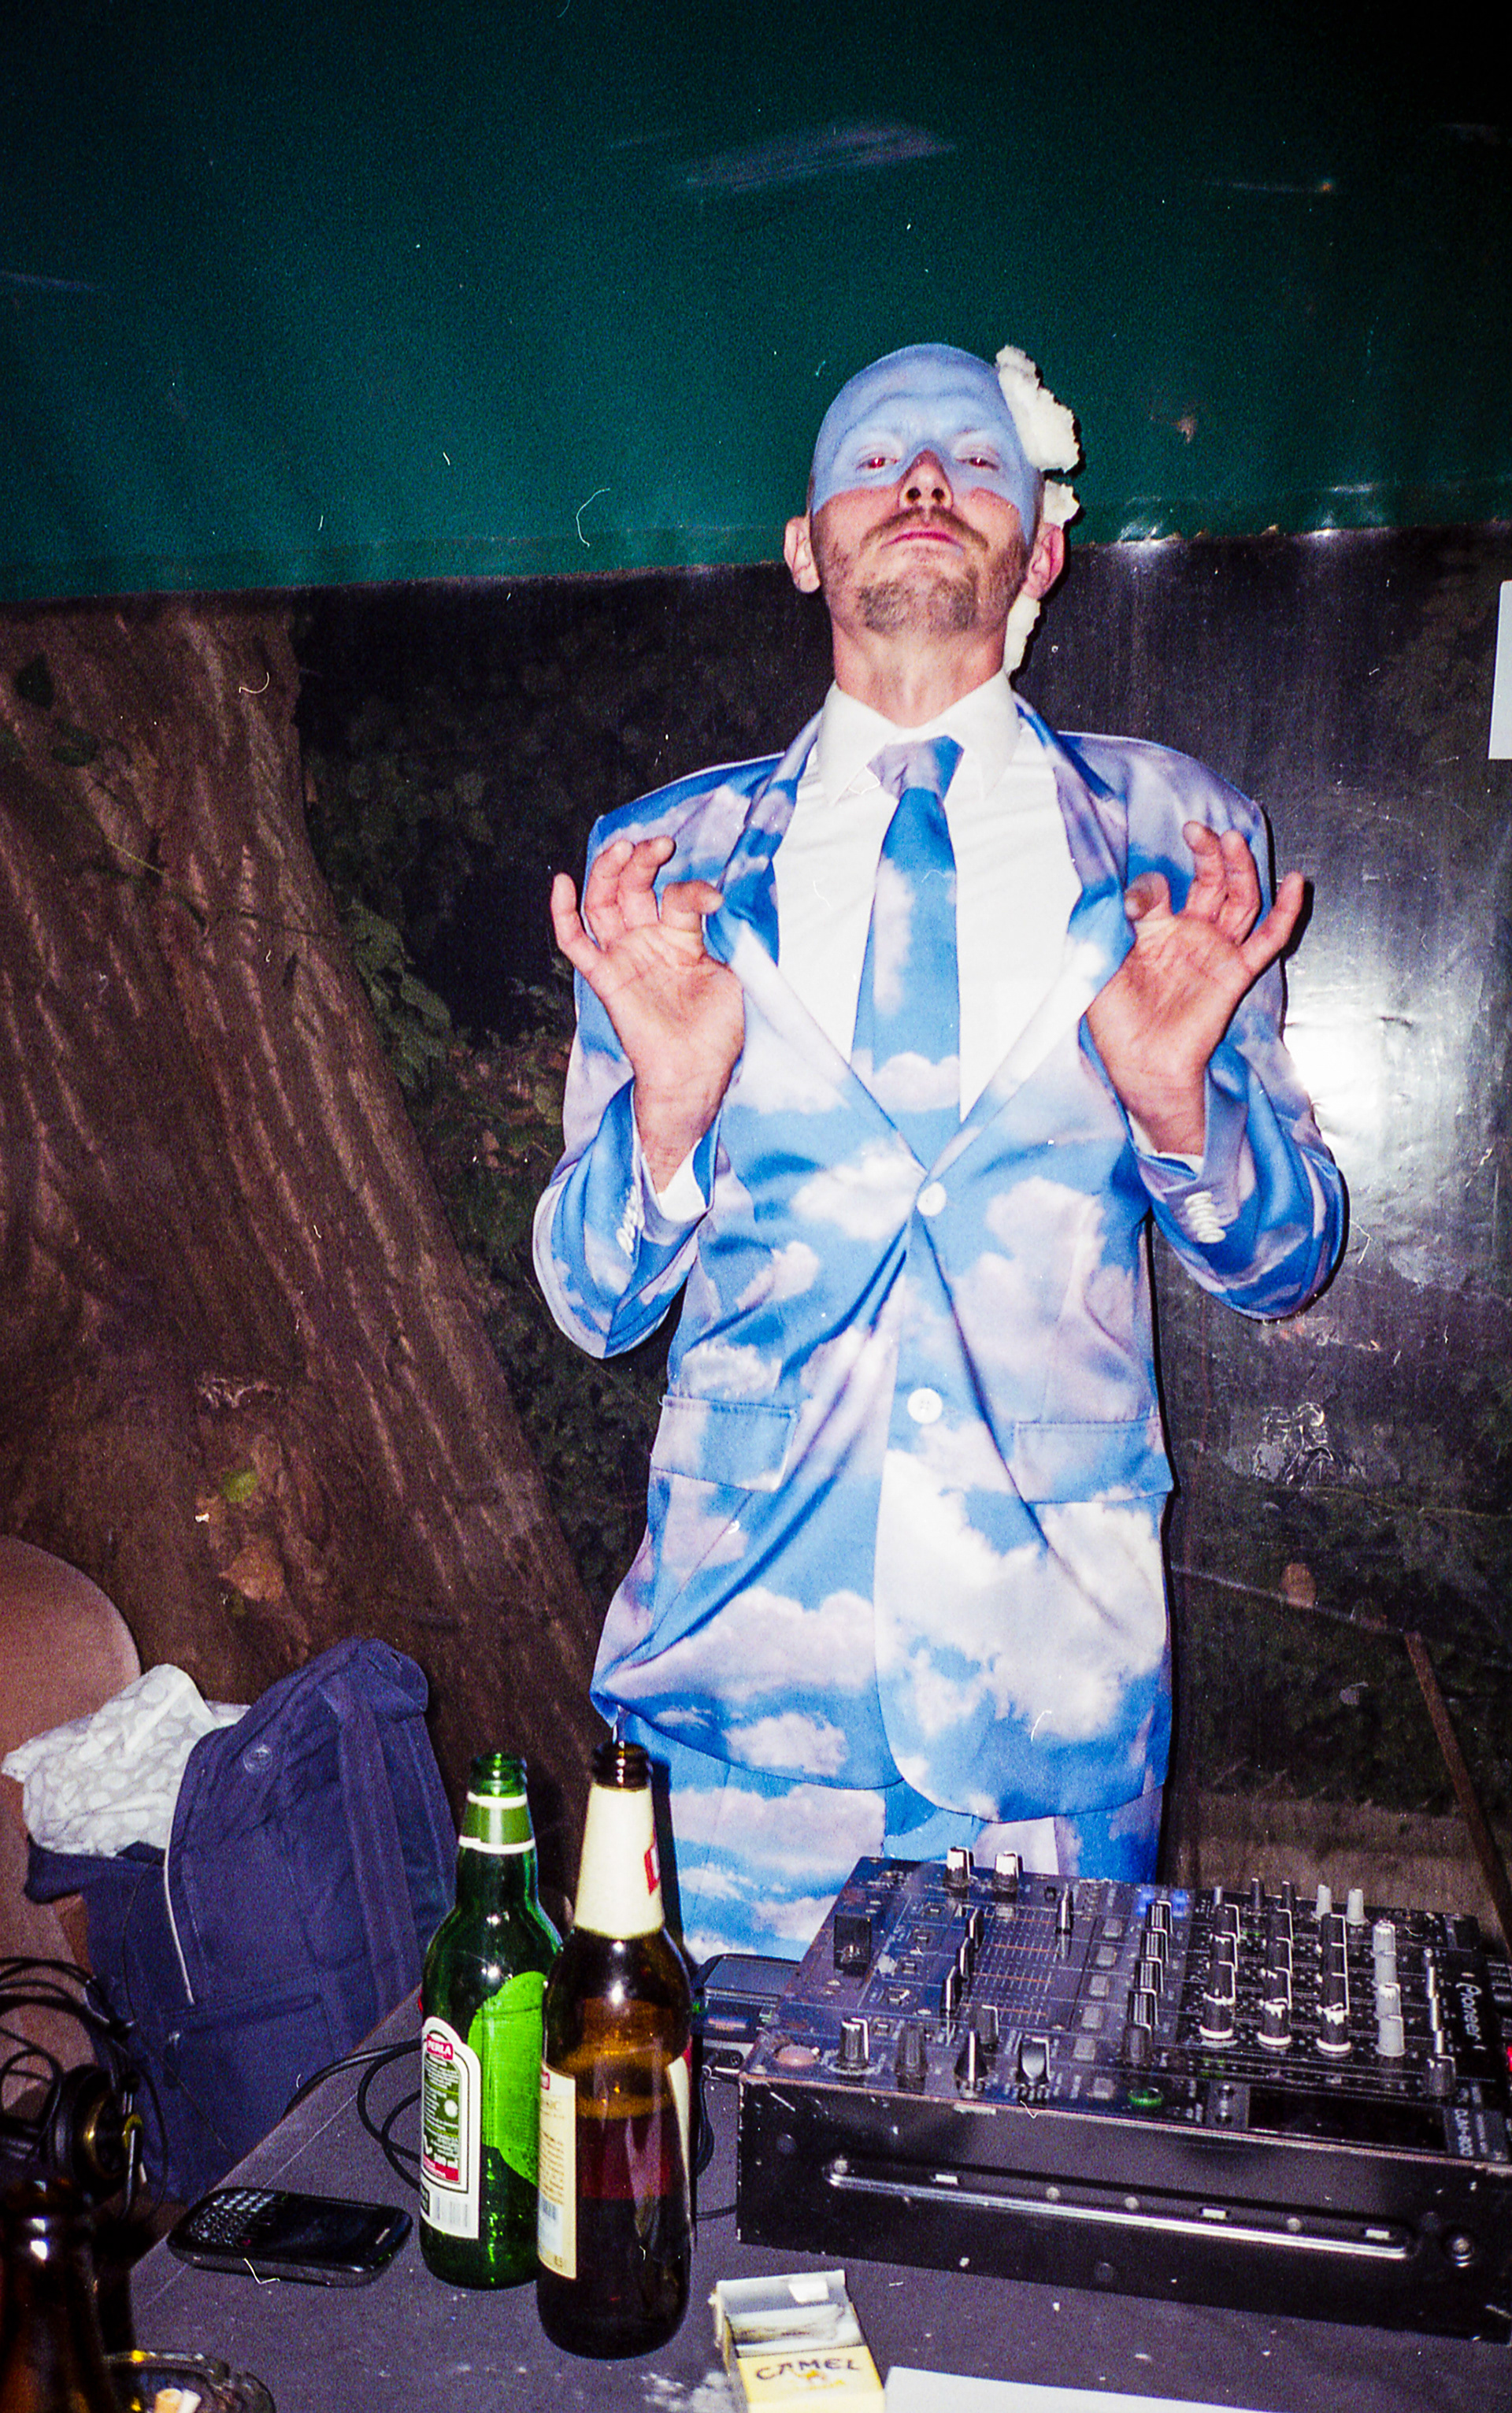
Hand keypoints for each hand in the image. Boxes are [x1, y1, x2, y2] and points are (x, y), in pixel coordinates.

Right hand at [551, 835, 743, 1188]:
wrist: (697, 1071)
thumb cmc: (719, 1029)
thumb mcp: (731, 970)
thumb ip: (720, 932)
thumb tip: (718, 897)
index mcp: (679, 938)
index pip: (677, 897)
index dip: (692, 889)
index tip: (715, 897)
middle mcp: (647, 942)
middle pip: (632, 887)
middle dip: (643, 861)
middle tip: (659, 844)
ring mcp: (623, 957)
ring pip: (602, 903)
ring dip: (608, 872)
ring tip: (623, 848)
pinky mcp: (604, 977)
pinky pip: (575, 943)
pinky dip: (563, 913)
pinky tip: (563, 882)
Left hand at [1084, 822, 1304, 1156]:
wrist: (1140, 1068)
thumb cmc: (1117, 1024)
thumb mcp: (1103, 964)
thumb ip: (1120, 924)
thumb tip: (1140, 889)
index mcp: (1154, 932)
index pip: (1161, 889)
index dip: (1150, 883)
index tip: (1137, 892)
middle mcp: (1189, 936)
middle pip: (1210, 882)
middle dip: (1208, 853)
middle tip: (1198, 829)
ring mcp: (1215, 952)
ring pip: (1239, 900)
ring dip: (1240, 869)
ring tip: (1235, 840)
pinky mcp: (1235, 973)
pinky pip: (1268, 940)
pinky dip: (1285, 912)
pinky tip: (1295, 883)